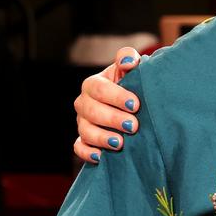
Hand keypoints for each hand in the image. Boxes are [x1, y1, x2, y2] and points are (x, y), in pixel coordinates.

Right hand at [73, 47, 142, 163]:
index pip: (100, 89)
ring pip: (85, 131)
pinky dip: (88, 152)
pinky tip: (101, 156)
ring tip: (121, 143)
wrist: (131, 103)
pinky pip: (79, 147)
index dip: (116, 97)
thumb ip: (128, 59)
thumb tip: (128, 62)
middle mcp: (84, 103)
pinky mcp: (84, 139)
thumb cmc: (131, 83)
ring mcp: (82, 122)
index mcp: (94, 84)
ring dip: (102, 138)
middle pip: (92, 111)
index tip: (136, 105)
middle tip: (134, 126)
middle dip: (112, 119)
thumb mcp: (130, 69)